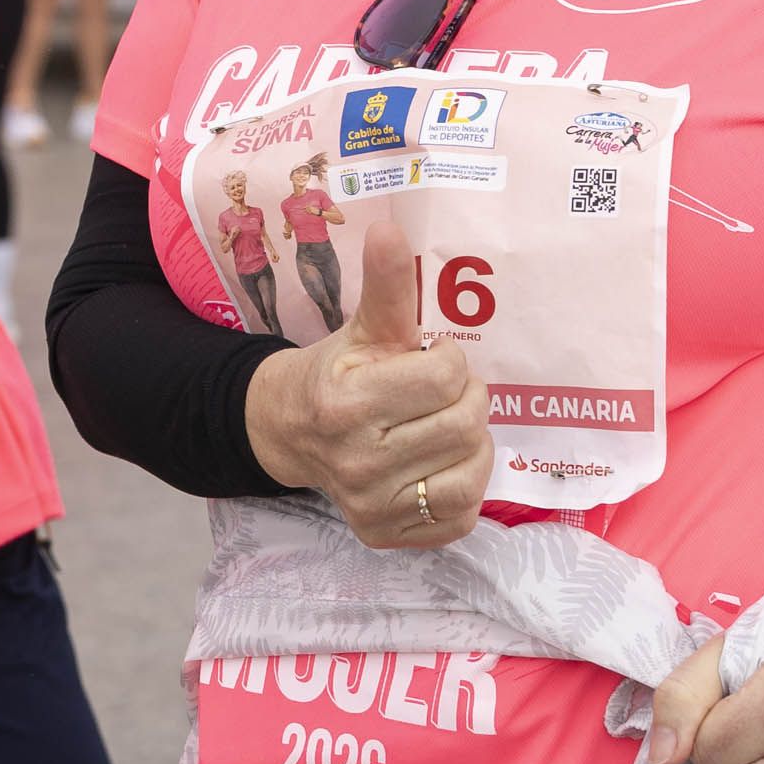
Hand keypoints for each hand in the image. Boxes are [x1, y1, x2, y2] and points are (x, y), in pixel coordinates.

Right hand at [242, 214, 491, 548]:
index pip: (446, 376)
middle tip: (446, 393)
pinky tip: (444, 464)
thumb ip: (386, 285)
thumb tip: (390, 228)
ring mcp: (371, 506)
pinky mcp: (384, 536)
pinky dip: (465, 486)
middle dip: (466, 399)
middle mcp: (356, 462)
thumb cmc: (339, 373)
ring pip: (469, 474)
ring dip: (473, 444)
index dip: (449, 360)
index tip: (431, 359)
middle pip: (464, 424)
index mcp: (348, 404)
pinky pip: (460, 518)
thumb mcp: (364, 328)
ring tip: (451, 427)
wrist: (291, 431)